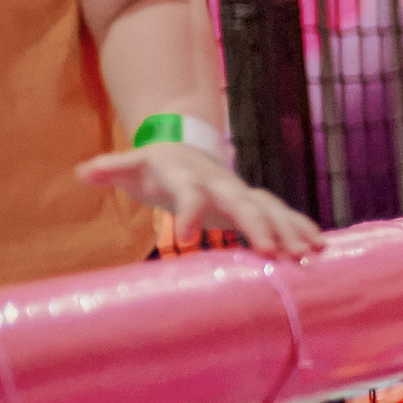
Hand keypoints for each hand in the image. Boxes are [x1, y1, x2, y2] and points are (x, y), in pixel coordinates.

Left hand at [76, 143, 322, 259]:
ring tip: (308, 255)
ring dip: (291, 231)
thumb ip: (110, 168)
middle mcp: (221, 184)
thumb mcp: (130, 165)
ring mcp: (242, 193)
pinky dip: (302, 228)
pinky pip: (283, 216)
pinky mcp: (254, 204)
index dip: (189, 212)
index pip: (189, 194)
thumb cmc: (154, 165)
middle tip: (276, 254)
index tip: (189, 238)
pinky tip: (320, 248)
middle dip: (261, 227)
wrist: (185, 148)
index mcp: (188, 178)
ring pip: (271, 209)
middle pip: (245, 204)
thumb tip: (83, 172)